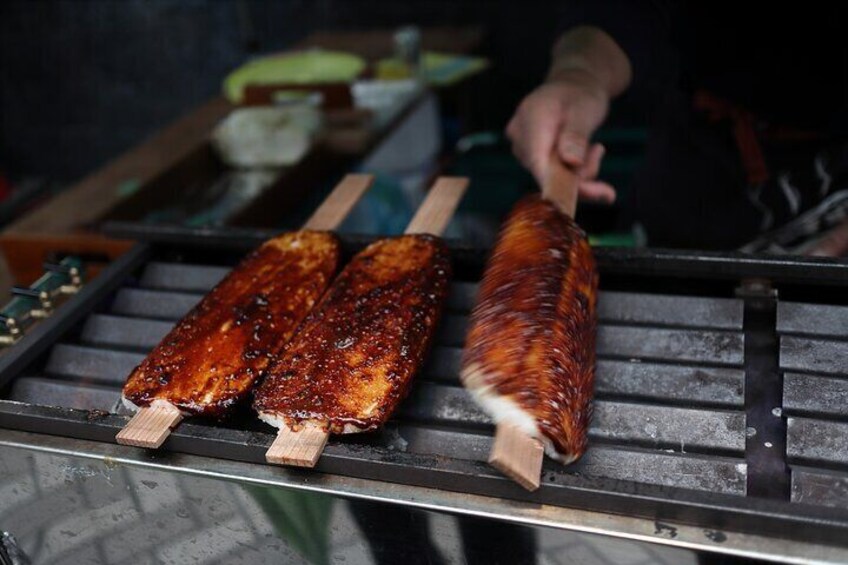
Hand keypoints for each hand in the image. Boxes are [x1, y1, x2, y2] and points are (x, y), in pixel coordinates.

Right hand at [506, 72, 615, 202]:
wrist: (574, 85)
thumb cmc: (581, 95)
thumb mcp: (585, 110)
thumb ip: (576, 136)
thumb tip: (570, 162)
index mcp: (531, 120)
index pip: (539, 163)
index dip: (557, 186)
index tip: (580, 201)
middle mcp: (519, 136)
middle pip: (546, 173)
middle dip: (579, 175)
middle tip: (599, 153)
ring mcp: (521, 147)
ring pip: (551, 176)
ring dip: (578, 171)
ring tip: (595, 148)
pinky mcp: (529, 156)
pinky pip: (551, 173)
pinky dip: (572, 170)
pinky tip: (586, 152)